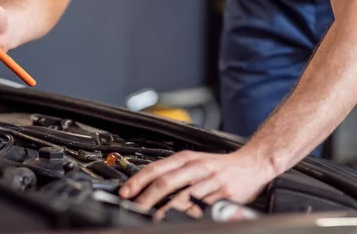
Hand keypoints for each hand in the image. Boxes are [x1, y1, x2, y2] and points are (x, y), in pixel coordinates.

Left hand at [119, 150, 274, 218]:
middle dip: (147, 197)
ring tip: (153, 217)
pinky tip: (180, 219)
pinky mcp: (224, 194)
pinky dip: (190, 215)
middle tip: (135, 208)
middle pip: (166, 182)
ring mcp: (210, 181)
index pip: (156, 168)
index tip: (126, 192)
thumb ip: (172, 170)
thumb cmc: (218, 165)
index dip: (138, 181)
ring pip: (183, 196)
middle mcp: (196, 167)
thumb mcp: (193, 161)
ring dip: (165, 209)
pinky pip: (203, 206)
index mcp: (186, 158)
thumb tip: (145, 183)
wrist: (251, 163)